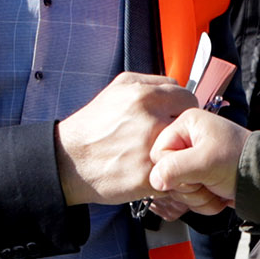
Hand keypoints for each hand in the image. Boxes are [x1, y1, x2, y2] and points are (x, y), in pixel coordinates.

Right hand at [56, 74, 197, 206]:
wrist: (69, 159)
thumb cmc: (93, 124)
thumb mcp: (117, 89)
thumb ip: (151, 82)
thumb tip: (176, 85)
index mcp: (144, 97)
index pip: (188, 99)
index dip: (182, 109)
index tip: (174, 118)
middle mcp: (150, 121)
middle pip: (190, 126)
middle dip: (182, 132)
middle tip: (168, 138)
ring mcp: (150, 150)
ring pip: (187, 151)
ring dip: (180, 154)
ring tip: (163, 154)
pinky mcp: (148, 176)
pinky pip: (176, 174)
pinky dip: (171, 174)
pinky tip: (157, 170)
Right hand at [148, 109, 245, 213]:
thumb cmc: (241, 161)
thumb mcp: (206, 161)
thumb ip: (175, 168)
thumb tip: (154, 180)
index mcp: (186, 125)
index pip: (158, 153)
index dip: (171, 170)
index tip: (192, 174)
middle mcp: (187, 140)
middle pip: (165, 173)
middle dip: (187, 187)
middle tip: (206, 183)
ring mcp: (193, 161)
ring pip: (176, 189)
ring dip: (196, 197)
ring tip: (214, 189)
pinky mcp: (200, 178)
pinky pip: (188, 197)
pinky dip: (202, 202)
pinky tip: (216, 195)